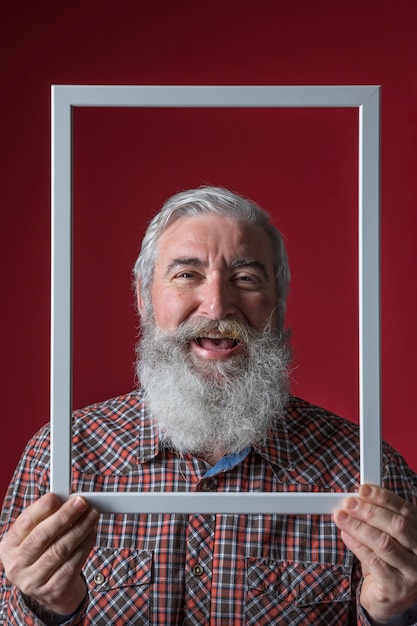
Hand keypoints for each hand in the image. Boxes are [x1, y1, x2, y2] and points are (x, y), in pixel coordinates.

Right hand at [0, 492, 97, 615]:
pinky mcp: (53, 590)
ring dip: (80, 529)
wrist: (50, 589)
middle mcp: (17, 565)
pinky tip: (91, 533)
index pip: (25, 523)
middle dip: (65, 516)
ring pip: (60, 550)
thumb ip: (45, 517)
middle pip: (42, 536)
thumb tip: (66, 498)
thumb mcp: (34, 536)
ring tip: (92, 515)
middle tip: (81, 503)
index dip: (42, 508)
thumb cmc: (43, 554)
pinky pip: (72, 564)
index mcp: (9, 546)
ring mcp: (33, 581)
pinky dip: (84, 545)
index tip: (58, 497)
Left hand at [334, 484, 416, 622]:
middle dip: (370, 511)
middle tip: (349, 503)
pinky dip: (357, 545)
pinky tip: (346, 536)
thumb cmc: (388, 565)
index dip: (383, 498)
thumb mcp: (387, 539)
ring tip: (342, 518)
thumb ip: (378, 521)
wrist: (389, 603)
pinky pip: (374, 561)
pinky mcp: (397, 588)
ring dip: (359, 527)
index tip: (363, 490)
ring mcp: (413, 574)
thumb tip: (356, 500)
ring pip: (384, 543)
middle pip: (397, 525)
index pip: (406, 511)